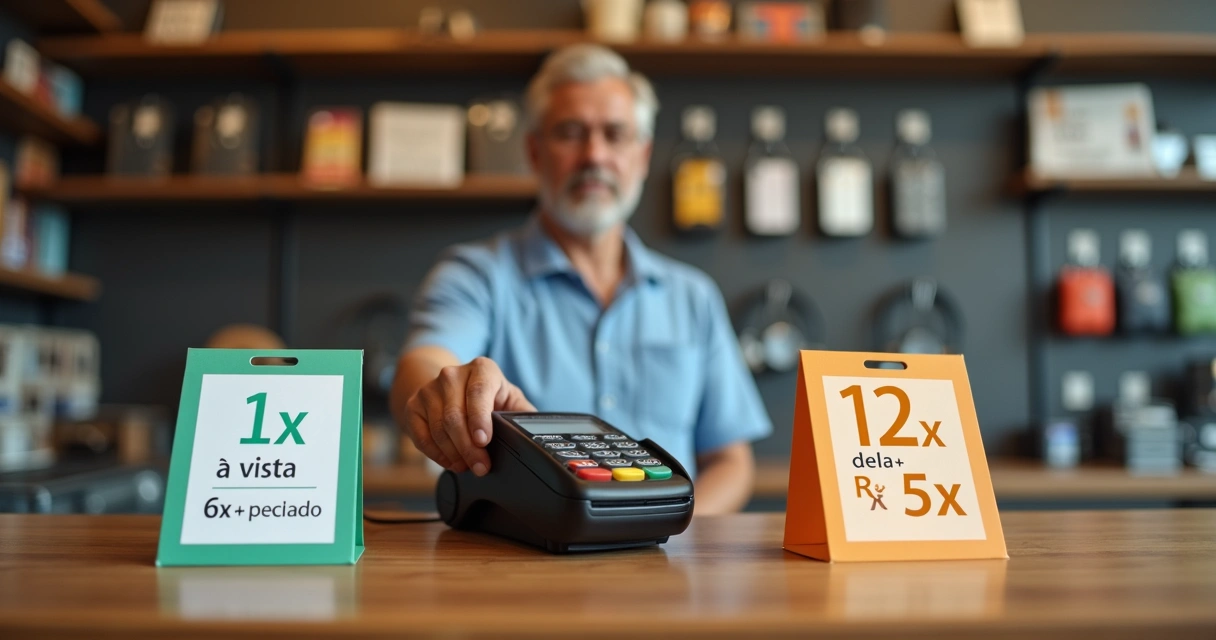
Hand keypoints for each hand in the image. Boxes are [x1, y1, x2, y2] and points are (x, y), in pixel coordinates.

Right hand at [405, 357, 534, 475]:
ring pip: (439, 428)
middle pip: (456, 416)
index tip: (483, 441)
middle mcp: (452, 374)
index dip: (480, 418)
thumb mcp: (509, 399)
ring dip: (454, 454)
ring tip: (468, 466)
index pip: (478, 392)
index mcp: (481, 369)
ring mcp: (429, 389)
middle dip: (469, 448)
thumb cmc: (487, 396)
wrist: (450, 387)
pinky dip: (437, 454)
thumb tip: (536, 433)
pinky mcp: (413, 404)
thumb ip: (523, 413)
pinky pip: (421, 436)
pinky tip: (451, 461)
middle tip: (481, 467)